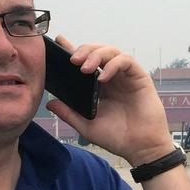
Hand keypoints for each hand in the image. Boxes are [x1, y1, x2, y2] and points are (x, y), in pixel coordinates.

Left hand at [45, 36, 171, 165]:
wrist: (140, 148)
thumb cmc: (117, 137)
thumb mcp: (87, 126)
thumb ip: (69, 114)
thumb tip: (49, 102)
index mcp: (98, 86)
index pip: (84, 62)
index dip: (72, 49)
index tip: (58, 42)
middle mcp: (111, 77)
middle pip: (97, 51)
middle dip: (83, 50)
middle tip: (71, 60)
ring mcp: (125, 76)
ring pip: (111, 51)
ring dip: (96, 55)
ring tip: (84, 68)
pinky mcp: (139, 77)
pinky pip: (126, 61)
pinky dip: (113, 65)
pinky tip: (103, 77)